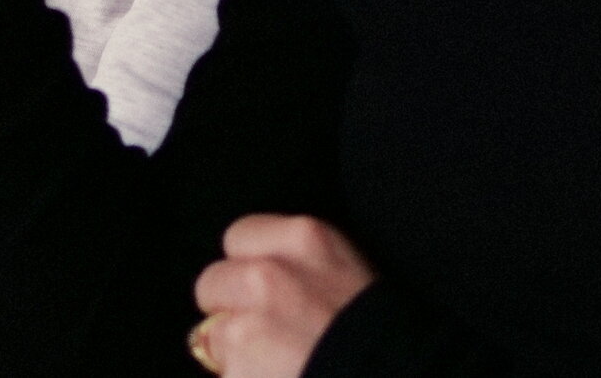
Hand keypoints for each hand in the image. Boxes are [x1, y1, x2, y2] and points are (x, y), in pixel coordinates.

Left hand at [191, 215, 375, 377]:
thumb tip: (250, 270)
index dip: (246, 268)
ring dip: (233, 353)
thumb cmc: (375, 335)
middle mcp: (270, 273)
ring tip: (274, 363)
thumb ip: (294, 261)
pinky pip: (222, 372)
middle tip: (267, 334)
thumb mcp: (344, 270)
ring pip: (209, 334)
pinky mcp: (239, 367)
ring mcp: (250, 323)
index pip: (237, 237)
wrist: (391, 376)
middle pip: (211, 282)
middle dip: (229, 310)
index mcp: (304, 238)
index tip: (264, 292)